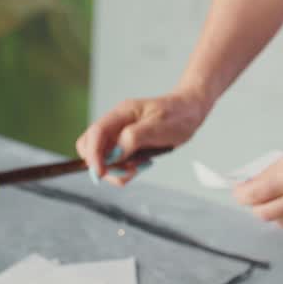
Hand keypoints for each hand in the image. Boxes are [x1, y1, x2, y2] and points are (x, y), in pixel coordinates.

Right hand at [75, 87, 210, 185]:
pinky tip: (142, 164)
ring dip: (117, 169)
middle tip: (127, 170)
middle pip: (91, 147)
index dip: (93, 155)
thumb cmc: (178, 115)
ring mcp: (120, 135)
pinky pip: (117, 161)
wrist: (191, 111)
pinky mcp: (127, 145)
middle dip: (103, 165)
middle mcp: (116, 124)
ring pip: (103, 158)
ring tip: (139, 167)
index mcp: (121, 114)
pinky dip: (125, 168)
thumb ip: (133, 138)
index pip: (95, 133)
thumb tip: (114, 154)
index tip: (100, 173)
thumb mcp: (158, 127)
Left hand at [231, 121, 282, 231]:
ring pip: (280, 223)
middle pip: (264, 213)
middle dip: (256, 205)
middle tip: (257, 196)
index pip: (254, 195)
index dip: (242, 194)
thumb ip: (273, 172)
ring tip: (280, 199)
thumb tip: (251, 188)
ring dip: (275, 212)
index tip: (239, 191)